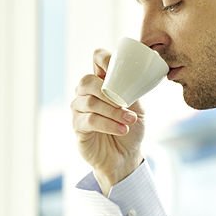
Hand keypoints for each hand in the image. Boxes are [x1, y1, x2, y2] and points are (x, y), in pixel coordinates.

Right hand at [71, 49, 145, 194]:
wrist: (125, 157)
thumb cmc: (130, 129)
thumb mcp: (137, 107)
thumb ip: (132, 91)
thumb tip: (137, 77)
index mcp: (102, 82)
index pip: (97, 59)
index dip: (104, 58)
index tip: (119, 66)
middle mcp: (86, 93)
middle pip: (87, 81)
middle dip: (108, 91)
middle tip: (126, 103)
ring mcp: (79, 110)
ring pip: (89, 102)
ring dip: (112, 111)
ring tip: (129, 120)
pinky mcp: (77, 127)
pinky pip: (89, 121)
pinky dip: (108, 124)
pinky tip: (122, 129)